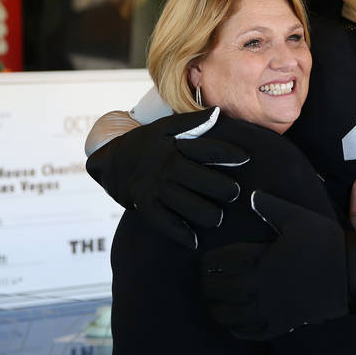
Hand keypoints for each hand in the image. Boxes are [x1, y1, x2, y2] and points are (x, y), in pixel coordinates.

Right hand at [85, 108, 247, 248]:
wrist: (109, 162)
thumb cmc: (145, 144)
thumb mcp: (164, 128)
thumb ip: (192, 122)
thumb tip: (219, 112)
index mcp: (174, 147)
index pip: (204, 149)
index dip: (226, 153)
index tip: (245, 159)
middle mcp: (166, 167)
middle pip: (199, 179)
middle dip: (221, 188)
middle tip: (236, 194)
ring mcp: (155, 187)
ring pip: (185, 203)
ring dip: (205, 213)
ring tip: (219, 218)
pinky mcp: (145, 205)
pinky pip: (164, 222)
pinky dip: (180, 233)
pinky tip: (195, 241)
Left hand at [200, 191, 355, 339]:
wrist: (352, 272)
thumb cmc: (325, 242)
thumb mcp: (297, 217)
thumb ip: (270, 206)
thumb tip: (250, 195)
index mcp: (263, 259)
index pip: (224, 262)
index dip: (210, 261)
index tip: (203, 260)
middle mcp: (263, 287)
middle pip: (223, 289)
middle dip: (208, 285)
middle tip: (202, 280)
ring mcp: (273, 308)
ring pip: (234, 315)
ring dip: (217, 309)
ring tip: (210, 302)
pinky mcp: (284, 323)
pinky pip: (254, 332)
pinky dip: (238, 330)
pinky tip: (232, 325)